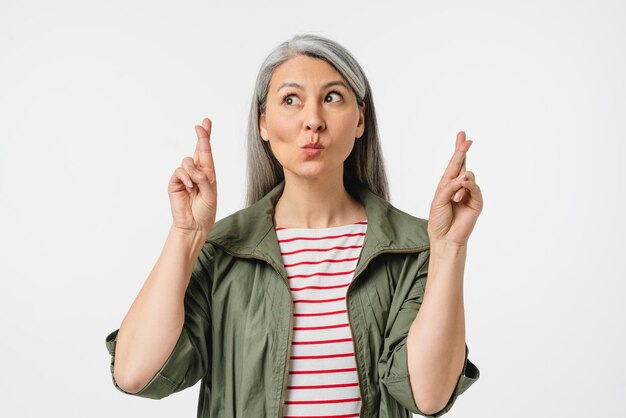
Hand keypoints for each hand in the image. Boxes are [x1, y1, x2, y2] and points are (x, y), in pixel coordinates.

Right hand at [168, 118, 217, 234]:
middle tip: (201, 125)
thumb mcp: (211, 193)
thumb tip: (193, 169)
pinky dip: (186, 178)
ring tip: (195, 186)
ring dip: (194, 172)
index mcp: (208, 173)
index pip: (206, 152)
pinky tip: (189, 188)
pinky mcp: (175, 182)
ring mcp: (185, 176)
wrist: (194, 225)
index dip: (206, 137)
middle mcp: (196, 172)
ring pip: (188, 161)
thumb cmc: (205, 211)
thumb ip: (204, 179)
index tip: (206, 122)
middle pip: (198, 149)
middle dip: (201, 136)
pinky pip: (180, 171)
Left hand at [427, 131, 482, 247]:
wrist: (445, 238)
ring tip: (454, 197)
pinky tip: (460, 194)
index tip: (462, 136)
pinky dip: (467, 188)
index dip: (458, 151)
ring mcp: (469, 194)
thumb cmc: (439, 220)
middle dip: (463, 151)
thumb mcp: (438, 200)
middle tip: (466, 138)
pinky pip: (474, 188)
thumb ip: (449, 186)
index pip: (454, 165)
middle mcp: (458, 187)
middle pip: (463, 164)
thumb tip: (464, 177)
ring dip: (460, 183)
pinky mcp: (477, 202)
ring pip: (469, 176)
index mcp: (447, 185)